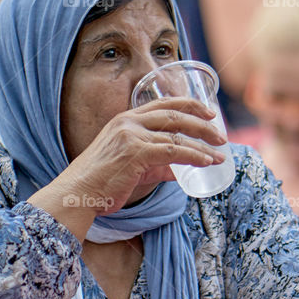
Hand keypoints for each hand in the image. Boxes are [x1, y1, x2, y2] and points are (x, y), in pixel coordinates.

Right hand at [29, 98, 226, 240]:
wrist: (78, 194)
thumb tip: (180, 171)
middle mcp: (129, 122)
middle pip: (175, 114)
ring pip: (177, 135)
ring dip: (203, 145)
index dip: (189, 105)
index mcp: (126, 120)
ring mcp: (131, 135)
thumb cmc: (102, 183)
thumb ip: (157, 165)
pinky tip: (206, 162)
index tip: (208, 112)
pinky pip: (173, 151)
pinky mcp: (135, 153)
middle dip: (202, 123)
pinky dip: (193, 156)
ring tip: (220, 154)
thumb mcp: (133, 167)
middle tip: (220, 134)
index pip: (163, 104)